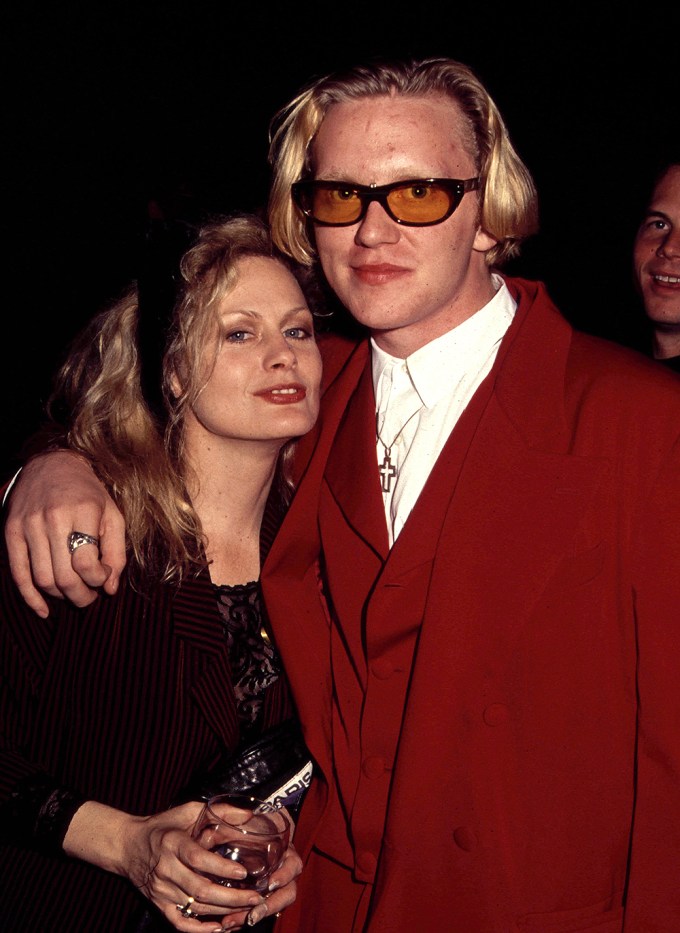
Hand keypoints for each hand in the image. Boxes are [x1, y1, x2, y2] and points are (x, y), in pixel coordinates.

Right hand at [4, 450, 126, 615]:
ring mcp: (29, 526)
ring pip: (42, 579)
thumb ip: (116, 552)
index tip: (104, 577)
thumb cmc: (88, 494)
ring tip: (74, 594)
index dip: (98, 579)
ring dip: (60, 596)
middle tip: (90, 597)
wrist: (52, 465)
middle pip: (63, 576)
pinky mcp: (12, 532)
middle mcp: (53, 519)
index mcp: (83, 511)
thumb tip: (111, 588)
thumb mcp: (112, 515)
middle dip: (81, 595)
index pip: (86, 561)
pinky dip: (30, 597)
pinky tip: (44, 609)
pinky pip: (18, 573)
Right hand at [65, 801, 300, 930]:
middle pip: (200, 889)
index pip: (197, 859)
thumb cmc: (162, 826)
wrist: (128, 846)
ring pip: (195, 907)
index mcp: (172, 843)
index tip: (242, 872)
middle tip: (255, 897)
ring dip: (223, 911)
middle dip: (231, 897)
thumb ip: (218, 811)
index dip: (220, 867)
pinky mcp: (159, 904)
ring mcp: (161, 890)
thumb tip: (249, 814)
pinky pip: (179, 923)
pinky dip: (199, 929)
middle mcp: (166, 869)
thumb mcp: (187, 811)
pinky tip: (218, 927)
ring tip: (247, 909)